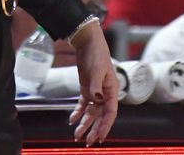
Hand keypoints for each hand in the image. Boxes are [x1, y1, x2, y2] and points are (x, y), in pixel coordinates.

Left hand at [68, 20, 118, 145]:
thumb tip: (96, 99)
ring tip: (76, 136)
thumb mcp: (97, 69)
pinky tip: (71, 120)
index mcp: (112, 89)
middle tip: (87, 142)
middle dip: (94, 129)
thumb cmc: (96, 54)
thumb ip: (96, 85)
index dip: (106, 126)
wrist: (87, 42)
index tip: (101, 138)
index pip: (110, 112)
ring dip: (84, 124)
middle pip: (100, 116)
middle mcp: (105, 93)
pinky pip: (83, 105)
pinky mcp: (87, 88)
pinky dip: (78, 112)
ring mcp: (96, 91)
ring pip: (91, 112)